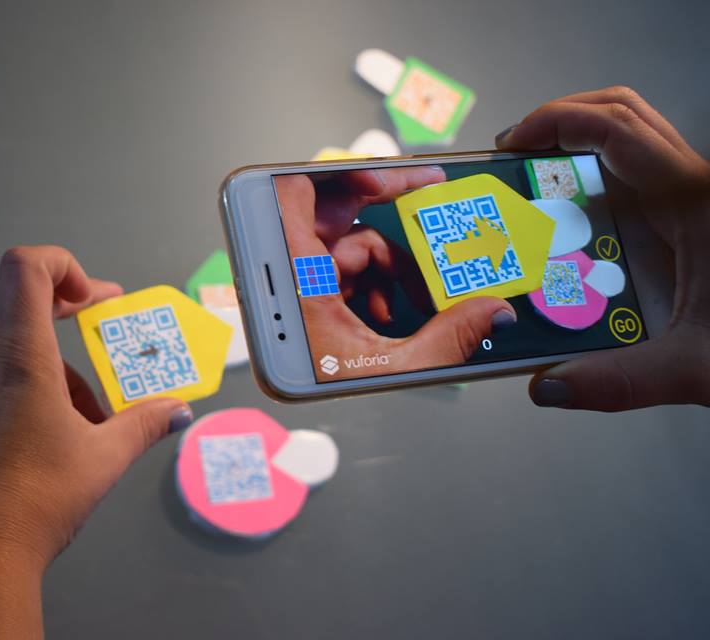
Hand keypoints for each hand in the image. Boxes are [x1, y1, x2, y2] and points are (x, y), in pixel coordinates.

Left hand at [0, 246, 192, 638]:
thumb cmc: (36, 498)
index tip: (94, 299)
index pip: (26, 266)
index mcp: (18, 353)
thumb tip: (179, 412)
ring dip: (62, 371)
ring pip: (18, 352)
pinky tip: (59, 439)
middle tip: (112, 330)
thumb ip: (146, 423)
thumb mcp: (104, 456)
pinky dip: (35, 391)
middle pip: (28, 310)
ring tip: (95, 422)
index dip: (64, 264)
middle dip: (76, 319)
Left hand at [277, 169, 515, 375]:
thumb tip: (493, 311)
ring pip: (342, 244)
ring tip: (407, 300)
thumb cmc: (322, 392)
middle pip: (331, 212)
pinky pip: (337, 268)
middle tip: (425, 209)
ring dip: (382, 264)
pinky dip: (366, 281)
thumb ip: (446, 339)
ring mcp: (294, 282)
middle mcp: (288, 272)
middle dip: (382, 216)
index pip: (296, 195)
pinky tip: (383, 313)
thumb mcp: (390, 369)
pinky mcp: (302, 295)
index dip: (343, 175)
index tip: (389, 182)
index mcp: (297, 278)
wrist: (294, 421)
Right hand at [497, 86, 709, 410]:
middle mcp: (697, 186)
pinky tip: (579, 215)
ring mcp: (699, 196)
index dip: (555, 121)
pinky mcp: (698, 214)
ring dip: (583, 141)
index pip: (614, 128)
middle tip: (518, 151)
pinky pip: (643, 173)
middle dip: (561, 119)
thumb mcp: (697, 365)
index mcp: (695, 200)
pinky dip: (603, 173)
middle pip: (623, 113)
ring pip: (634, 136)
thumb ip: (619, 381)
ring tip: (539, 173)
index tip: (513, 144)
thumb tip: (548, 384)